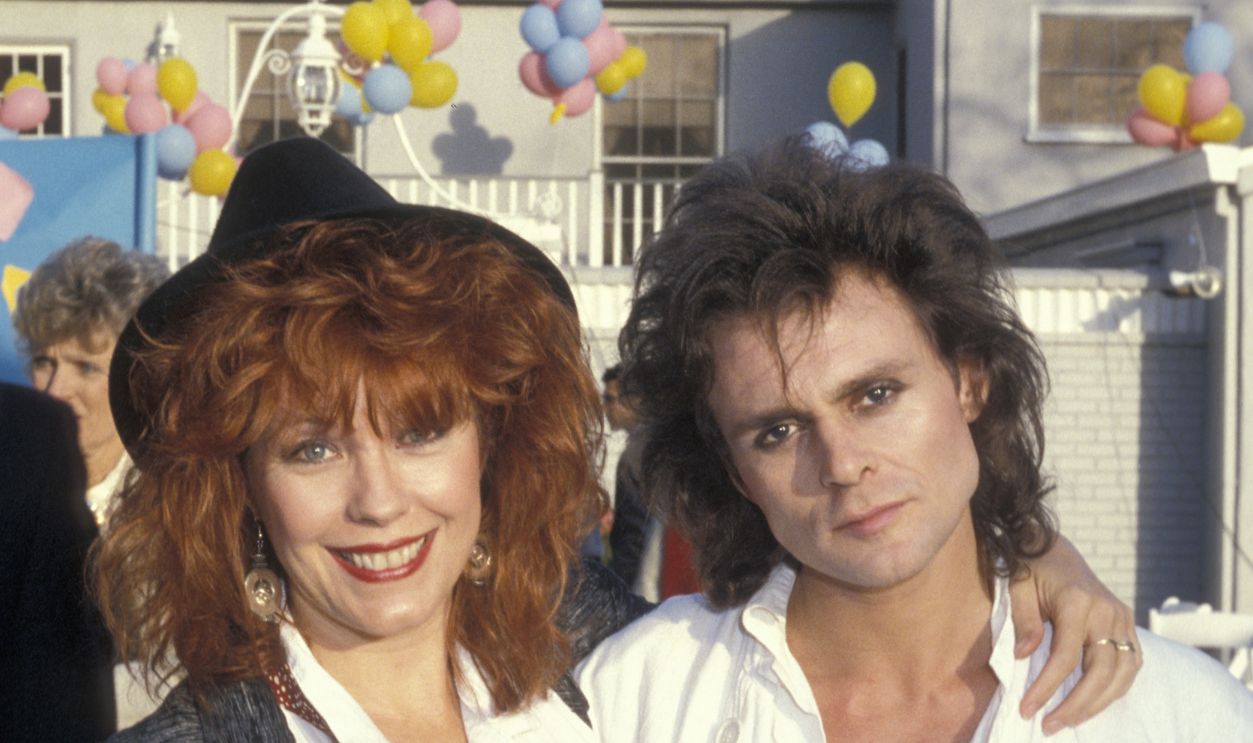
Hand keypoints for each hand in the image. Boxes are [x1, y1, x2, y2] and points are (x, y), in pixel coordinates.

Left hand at [1007, 535, 1139, 733]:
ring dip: (1098, 703)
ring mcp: (1122, 617)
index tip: (1026, 709)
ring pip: (1122, 672)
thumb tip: (1023, 657)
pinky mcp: (1127, 623)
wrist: (1055, 549)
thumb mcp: (1017, 587)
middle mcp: (1107, 611)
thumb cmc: (1030, 569)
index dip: (1046, 686)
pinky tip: (1093, 703)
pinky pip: (1131, 664)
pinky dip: (1116, 687)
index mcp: (1077, 601)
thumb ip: (1024, 621)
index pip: (1065, 657)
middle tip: (1050, 726)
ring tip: (1069, 721)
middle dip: (1076, 705)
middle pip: (1100, 671)